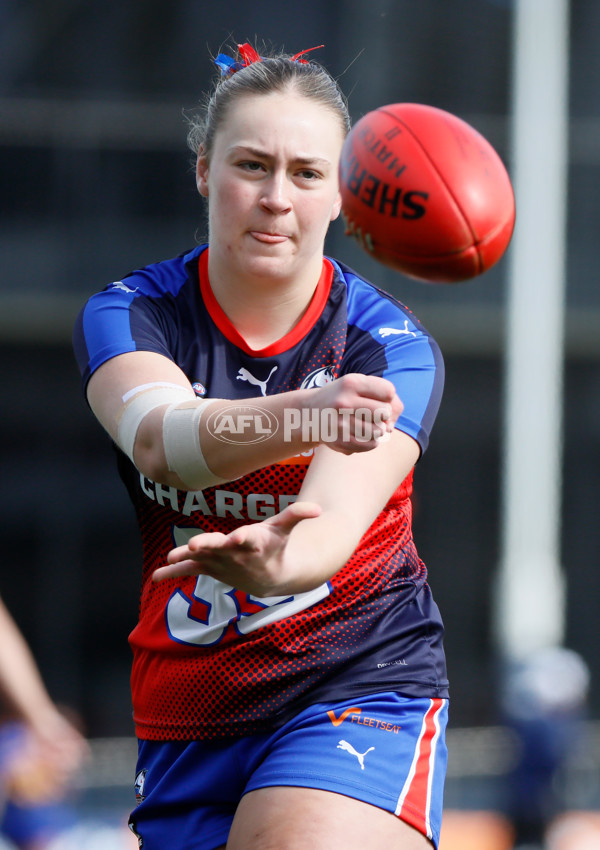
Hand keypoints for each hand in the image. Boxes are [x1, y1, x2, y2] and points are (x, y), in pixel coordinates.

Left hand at [153, 501, 321, 596]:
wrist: (271, 578)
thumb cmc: (276, 546)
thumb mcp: (286, 528)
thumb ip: (298, 514)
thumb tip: (318, 508)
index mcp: (255, 542)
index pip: (250, 539)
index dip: (244, 538)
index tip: (239, 537)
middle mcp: (236, 555)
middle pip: (221, 549)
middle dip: (209, 546)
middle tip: (197, 545)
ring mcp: (221, 563)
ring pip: (202, 560)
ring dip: (187, 557)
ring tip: (171, 556)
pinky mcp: (209, 568)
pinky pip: (189, 571)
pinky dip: (173, 573)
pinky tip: (155, 576)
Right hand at [310, 373, 402, 454]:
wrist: (311, 413)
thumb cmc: (343, 397)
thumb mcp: (357, 385)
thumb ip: (383, 396)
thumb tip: (391, 427)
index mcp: (350, 383)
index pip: (388, 391)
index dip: (387, 396)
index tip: (378, 398)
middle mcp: (343, 402)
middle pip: (385, 412)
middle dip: (384, 414)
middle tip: (375, 414)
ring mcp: (340, 423)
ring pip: (379, 431)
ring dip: (378, 429)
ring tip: (368, 425)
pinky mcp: (340, 441)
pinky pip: (371, 444)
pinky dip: (372, 440)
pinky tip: (363, 434)